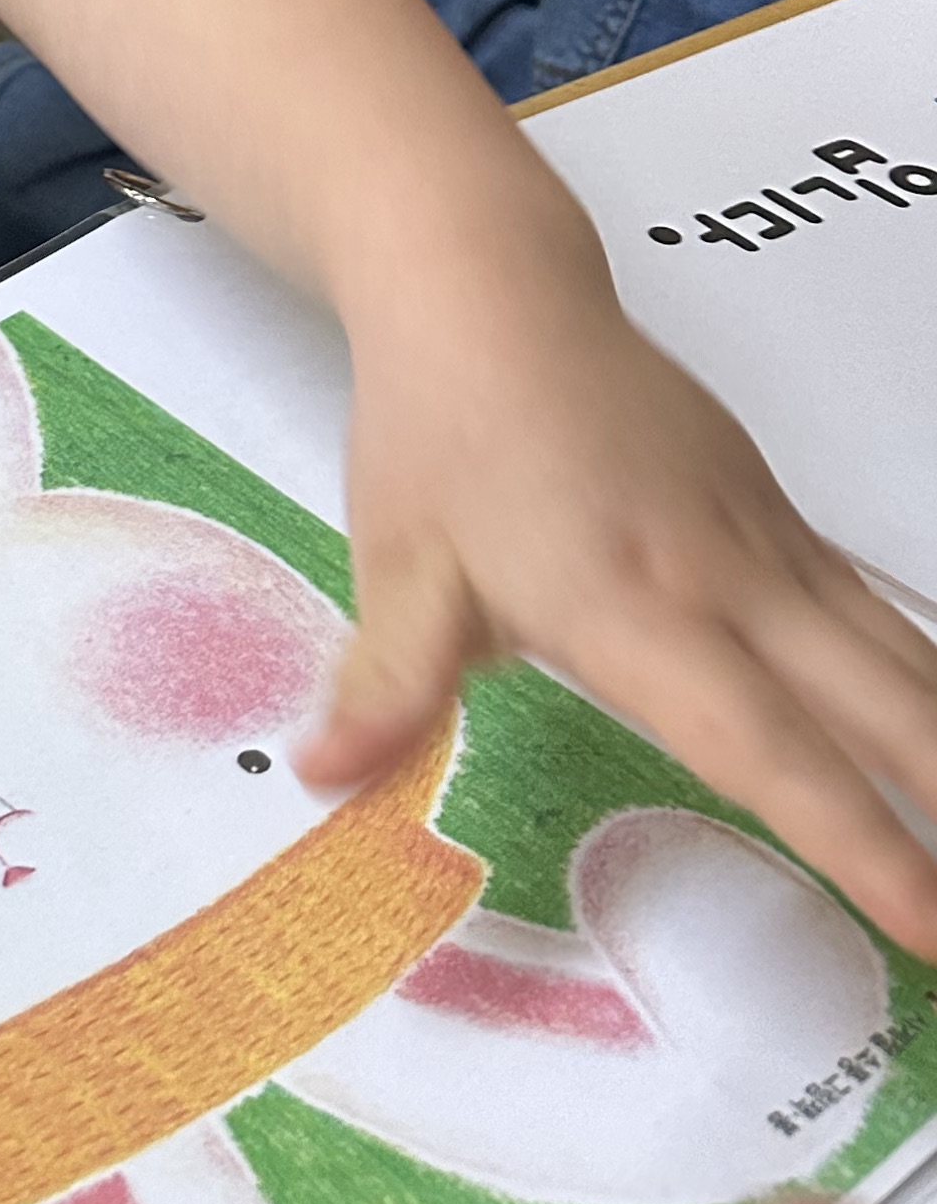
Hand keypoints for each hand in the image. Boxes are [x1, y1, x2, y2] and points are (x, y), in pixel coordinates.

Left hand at [299, 267, 936, 960]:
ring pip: (894, 651)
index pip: (762, 746)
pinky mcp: (772, 508)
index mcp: (629, 607)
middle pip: (870, 704)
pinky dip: (926, 669)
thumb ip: (389, 687)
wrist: (489, 286)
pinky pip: (871, 604)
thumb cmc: (438, 428)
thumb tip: (326, 775)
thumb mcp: (395, 562)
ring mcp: (761, 537)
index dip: (852, 840)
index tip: (926, 918)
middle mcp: (722, 578)